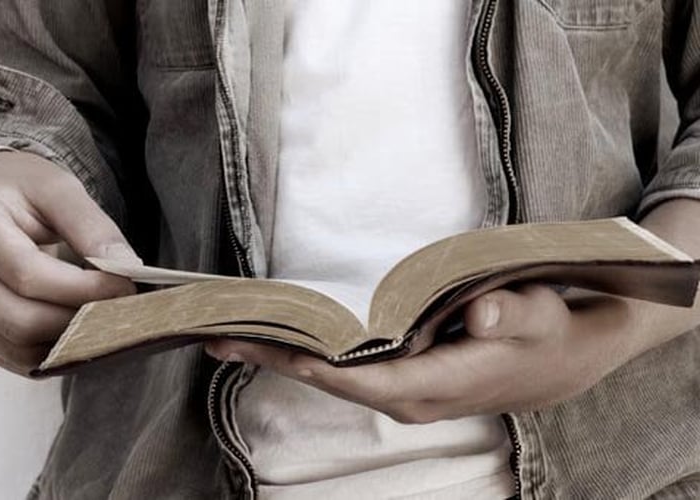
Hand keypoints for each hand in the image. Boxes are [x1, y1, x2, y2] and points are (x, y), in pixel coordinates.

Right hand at [0, 152, 136, 374]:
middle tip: (117, 307)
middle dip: (78, 320)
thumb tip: (126, 269)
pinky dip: (52, 352)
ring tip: (101, 317)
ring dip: (68, 341)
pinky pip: (13, 358)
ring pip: (17, 348)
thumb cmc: (25, 189)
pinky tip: (78, 330)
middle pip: (21, 322)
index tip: (125, 286)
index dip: (84, 289)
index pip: (29, 277)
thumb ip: (94, 228)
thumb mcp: (61, 190)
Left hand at [206, 284, 635, 422]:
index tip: (261, 342)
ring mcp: (403, 391)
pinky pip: (345, 369)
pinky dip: (309, 352)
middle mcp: (408, 396)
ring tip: (232, 333)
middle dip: (274, 359)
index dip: (308, 361)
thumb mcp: (539, 317)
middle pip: (328, 381)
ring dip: (283, 355)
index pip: (356, 378)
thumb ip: (511, 313)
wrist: (564, 359)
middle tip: (216, 335)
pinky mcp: (402, 379)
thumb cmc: (547, 334)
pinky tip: (282, 335)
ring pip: (332, 377)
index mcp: (433, 386)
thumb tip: (483, 312)